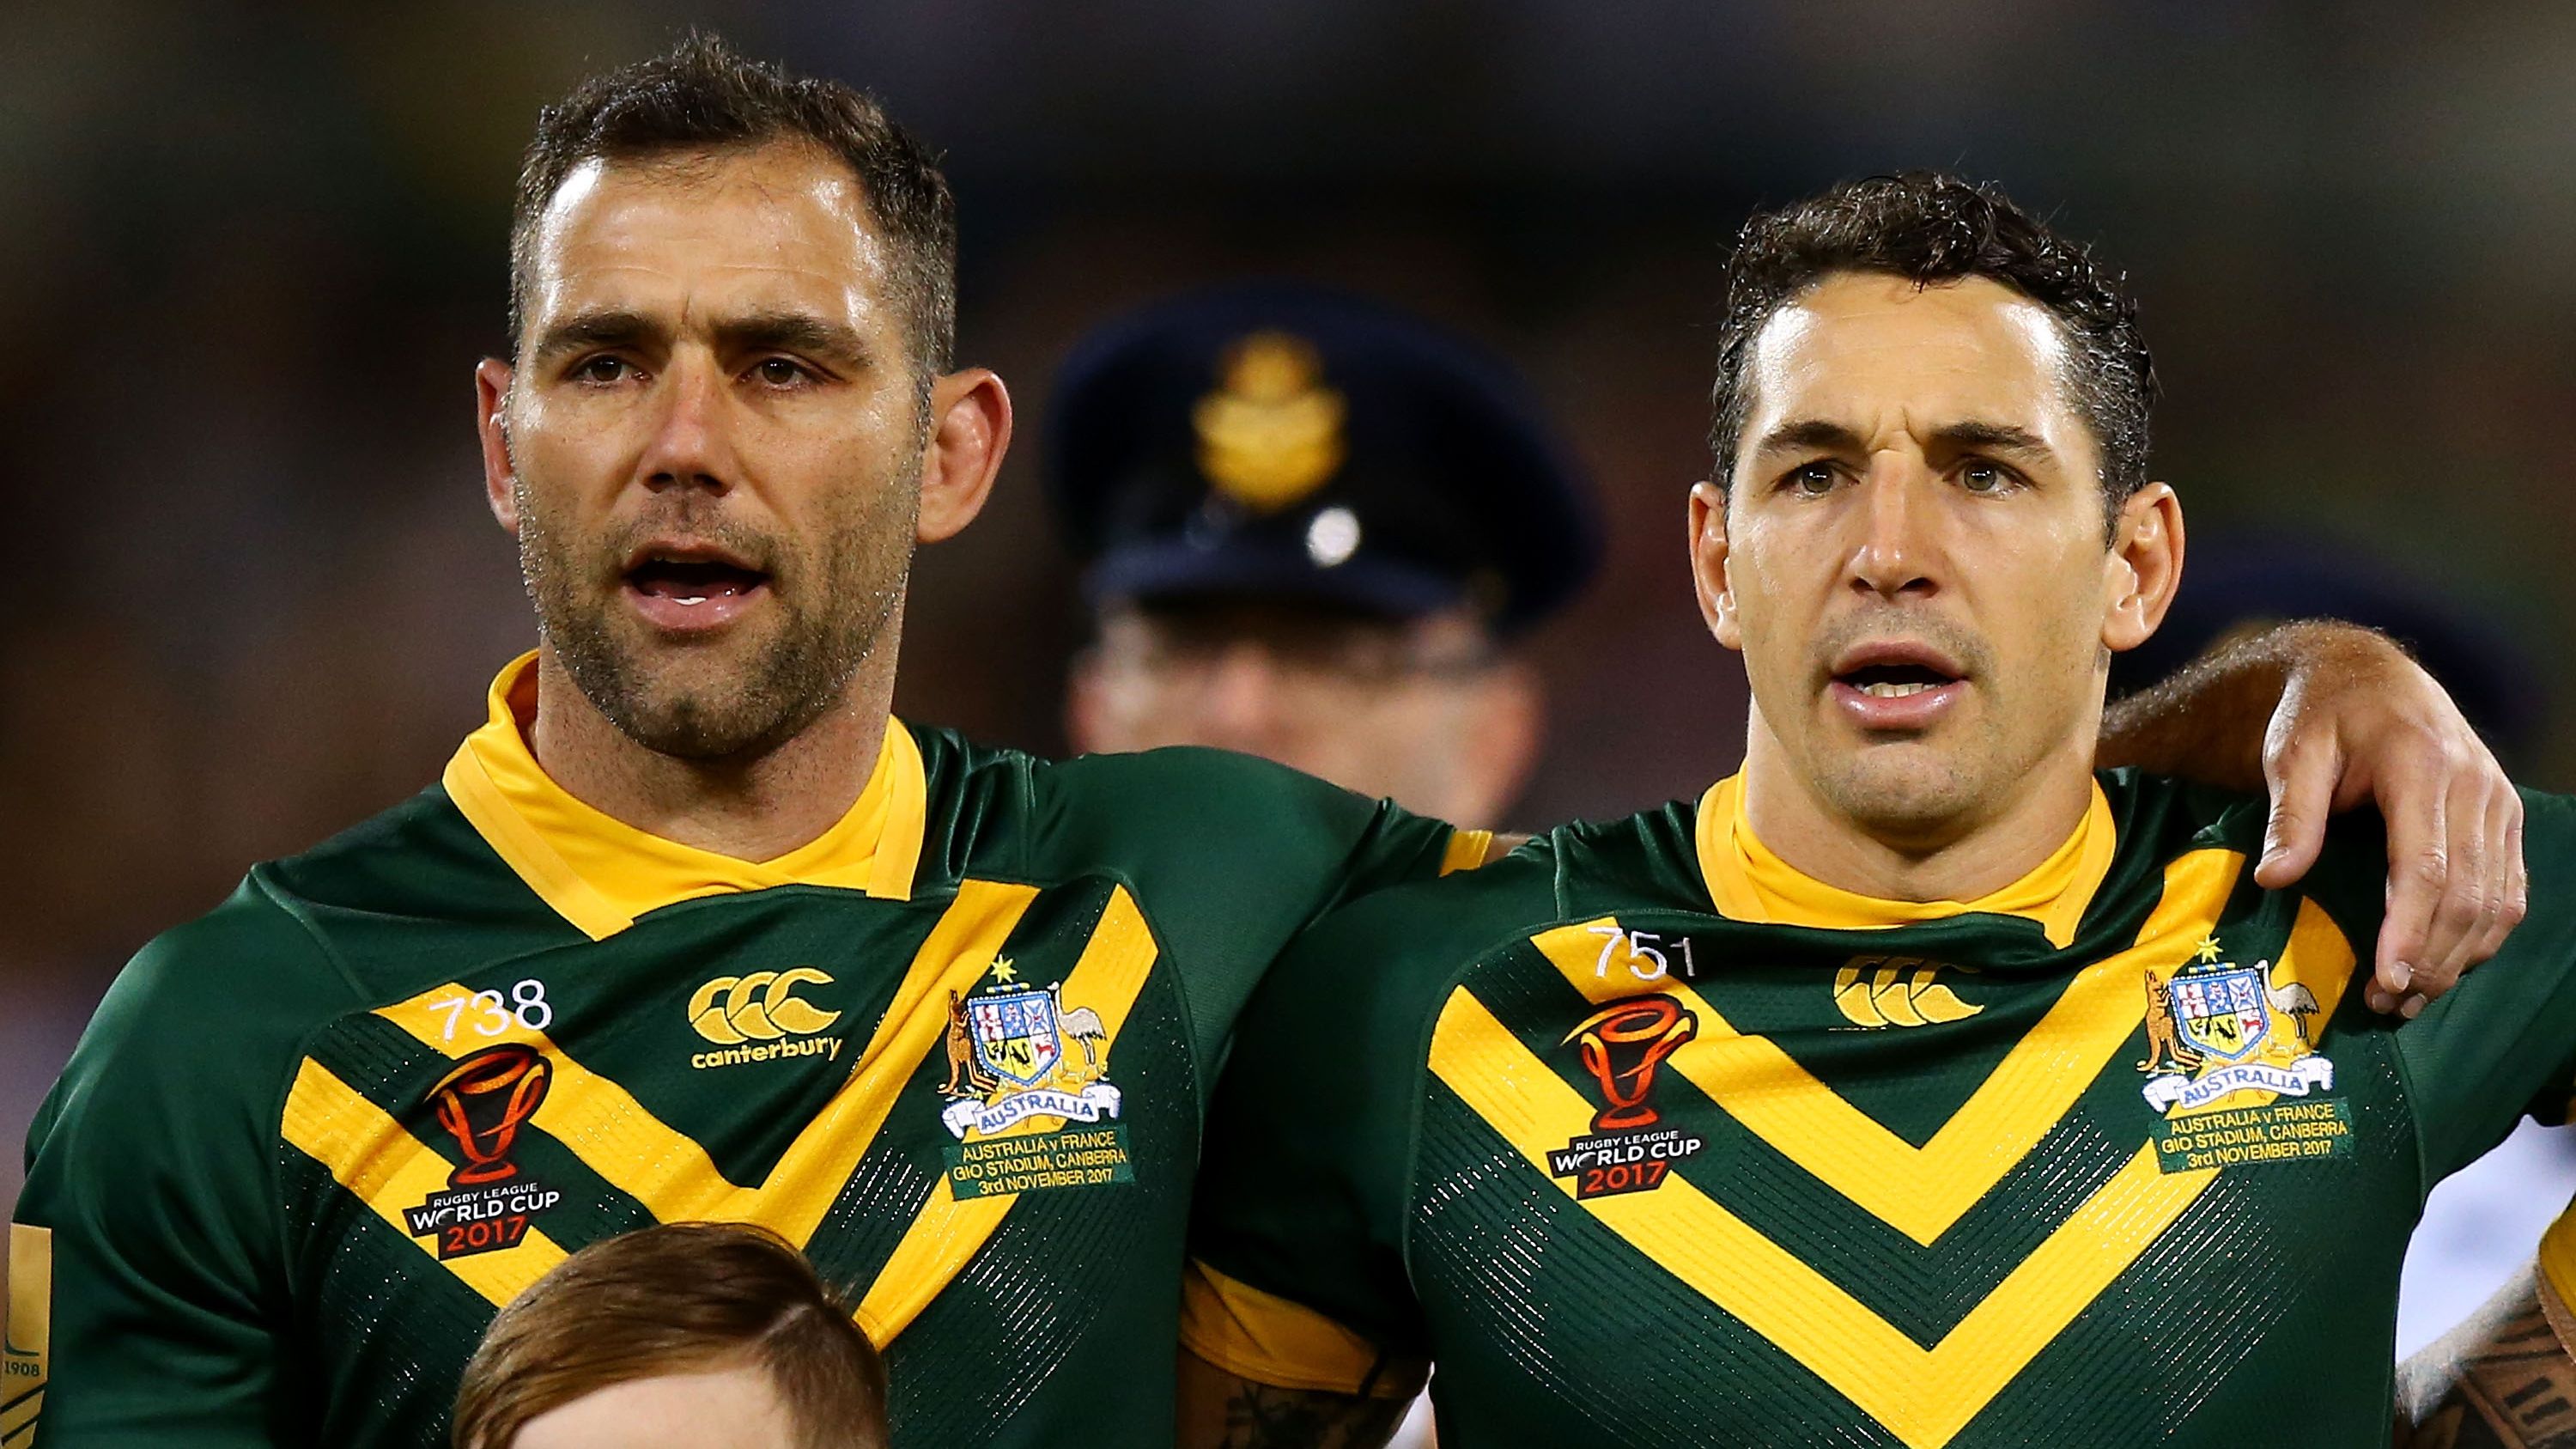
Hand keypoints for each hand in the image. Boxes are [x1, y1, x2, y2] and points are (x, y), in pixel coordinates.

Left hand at [2253, 632, 2524, 1015]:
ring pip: (2497, 899)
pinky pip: (2509, 887)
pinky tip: (2446, 964)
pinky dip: (2483, 934)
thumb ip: (2291, 816)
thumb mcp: (2292, 752)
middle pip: (2466, 894)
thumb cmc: (2322, 713)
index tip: (2387, 979)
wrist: (2369, 671)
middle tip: (2388, 1005)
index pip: (2425, 867)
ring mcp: (2496, 801)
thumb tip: (2276, 880)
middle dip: (2432, 958)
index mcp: (2421, 766)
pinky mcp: (2503, 815)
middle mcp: (2474, 786)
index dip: (2410, 931)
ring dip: (2459, 956)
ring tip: (2411, 998)